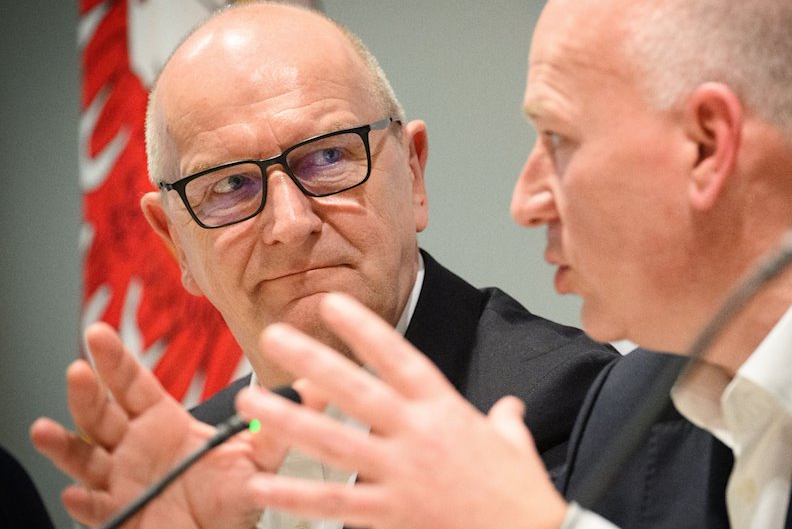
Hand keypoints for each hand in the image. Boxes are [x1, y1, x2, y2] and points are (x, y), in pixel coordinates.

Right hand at [30, 322, 283, 528]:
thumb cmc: (231, 496)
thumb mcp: (259, 457)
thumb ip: (281, 421)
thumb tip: (317, 386)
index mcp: (163, 424)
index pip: (133, 385)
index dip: (115, 360)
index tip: (98, 333)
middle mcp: (134, 447)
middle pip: (102, 413)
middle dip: (87, 390)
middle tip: (78, 367)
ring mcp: (120, 480)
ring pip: (84, 457)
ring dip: (65, 443)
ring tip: (47, 429)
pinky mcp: (118, 515)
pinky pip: (94, 509)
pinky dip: (83, 503)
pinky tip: (76, 495)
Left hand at [236, 292, 567, 528]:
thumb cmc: (518, 491)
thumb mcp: (514, 443)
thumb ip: (504, 420)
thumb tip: (509, 408)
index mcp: (444, 408)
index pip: (398, 357)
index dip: (363, 329)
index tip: (330, 304)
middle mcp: (416, 434)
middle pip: (355, 389)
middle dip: (311, 361)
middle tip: (274, 337)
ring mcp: (400, 473)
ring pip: (334, 442)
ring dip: (289, 421)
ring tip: (252, 404)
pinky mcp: (392, 512)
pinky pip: (334, 502)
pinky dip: (295, 494)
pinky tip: (263, 484)